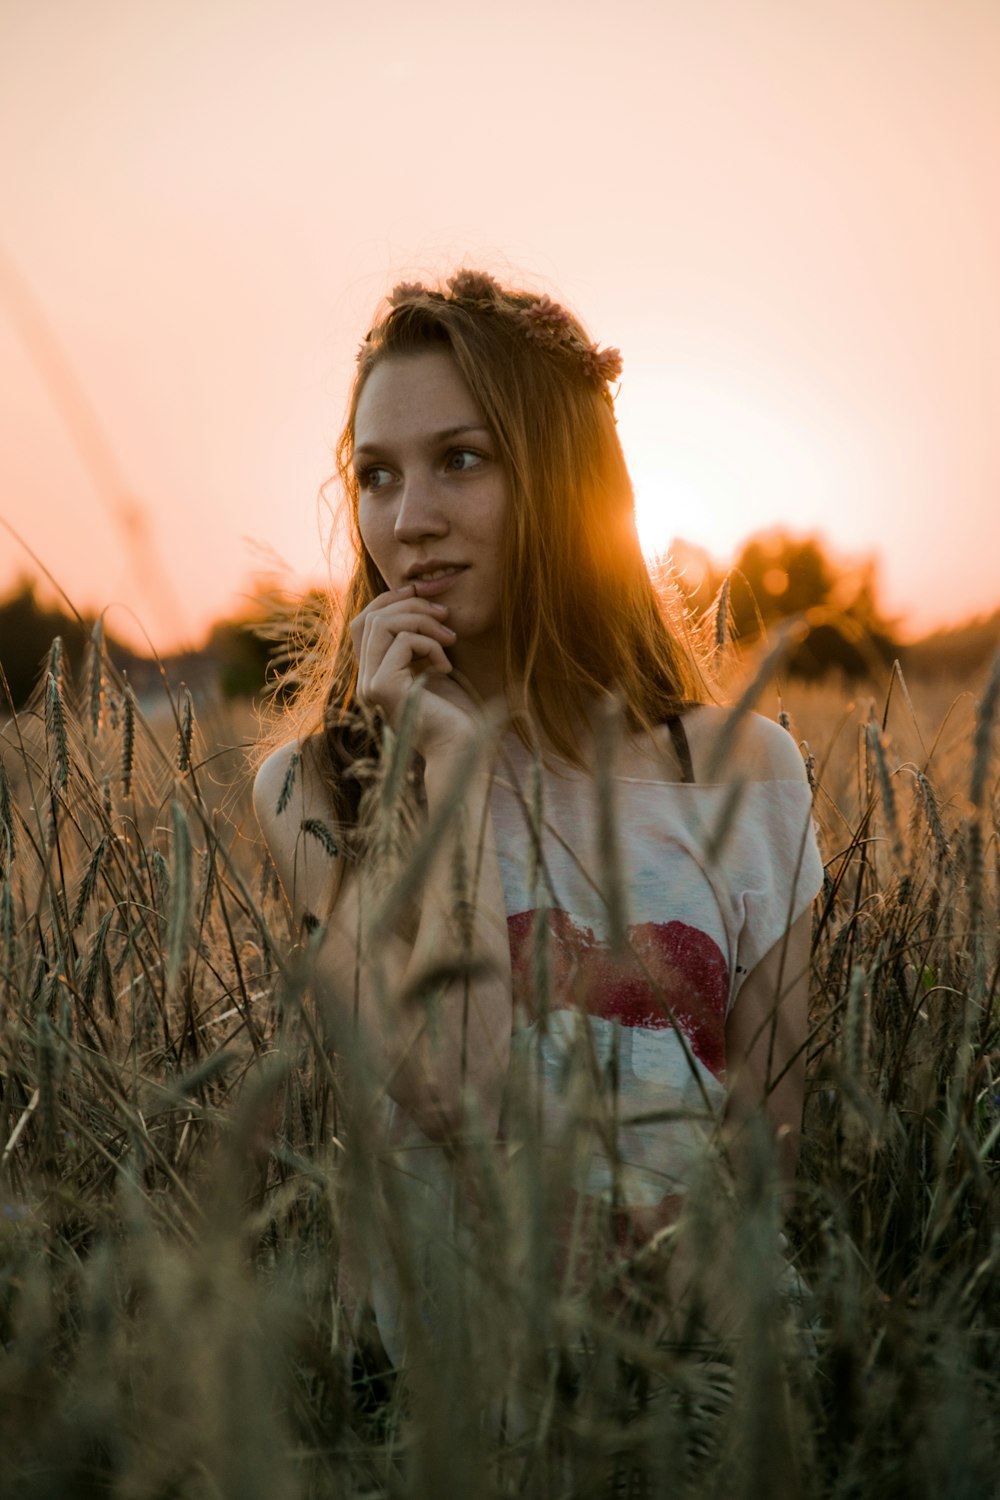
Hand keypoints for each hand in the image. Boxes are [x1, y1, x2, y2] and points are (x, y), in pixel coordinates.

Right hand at [351, 586, 477, 753]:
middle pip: (371, 617)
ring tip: (450, 639)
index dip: (391, 599)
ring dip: (422, 621)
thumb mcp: (433, 665)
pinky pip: (403, 641)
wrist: (463, 750)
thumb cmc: (456, 714)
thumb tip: (414, 594)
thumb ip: (417, 639)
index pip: (365, 622)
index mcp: (374, 674)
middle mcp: (365, 681)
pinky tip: (446, 667)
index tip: (424, 593)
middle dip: (410, 605)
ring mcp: (370, 685)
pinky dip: (431, 645)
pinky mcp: (383, 688)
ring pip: (382, 624)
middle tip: (445, 615)